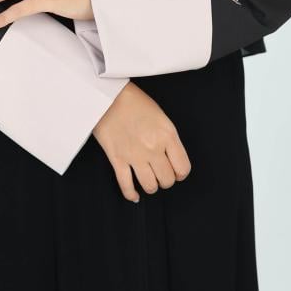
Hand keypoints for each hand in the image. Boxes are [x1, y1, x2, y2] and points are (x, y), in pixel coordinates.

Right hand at [92, 83, 191, 202]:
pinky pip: (126, 185)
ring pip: (149, 186)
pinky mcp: (117, 158)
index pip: (183, 168)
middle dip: (165, 179)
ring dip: (151, 186)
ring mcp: (134, 155)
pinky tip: (134, 195)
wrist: (107, 95)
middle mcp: (153, 148)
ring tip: (148, 179)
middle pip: (167, 180)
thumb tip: (170, 158)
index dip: (180, 173)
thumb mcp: (160, 116)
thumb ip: (168, 138)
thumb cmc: (134, 101)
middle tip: (160, 173)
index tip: (176, 171)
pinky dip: (131, 194)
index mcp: (167, 135)